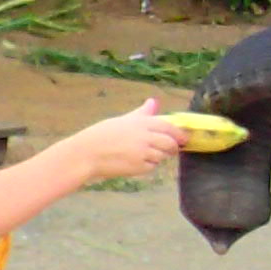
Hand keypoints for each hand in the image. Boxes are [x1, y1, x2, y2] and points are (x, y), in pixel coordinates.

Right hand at [60, 97, 191, 180]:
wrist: (87, 154)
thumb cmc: (102, 135)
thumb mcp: (122, 120)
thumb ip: (141, 113)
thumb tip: (154, 102)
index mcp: (141, 122)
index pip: (168, 127)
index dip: (179, 133)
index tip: (183, 138)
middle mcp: (145, 136)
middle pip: (170, 143)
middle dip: (173, 147)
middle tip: (172, 149)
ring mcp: (143, 153)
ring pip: (162, 156)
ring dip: (158, 156)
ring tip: (143, 154)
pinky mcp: (139, 167)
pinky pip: (152, 167)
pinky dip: (148, 165)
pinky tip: (135, 162)